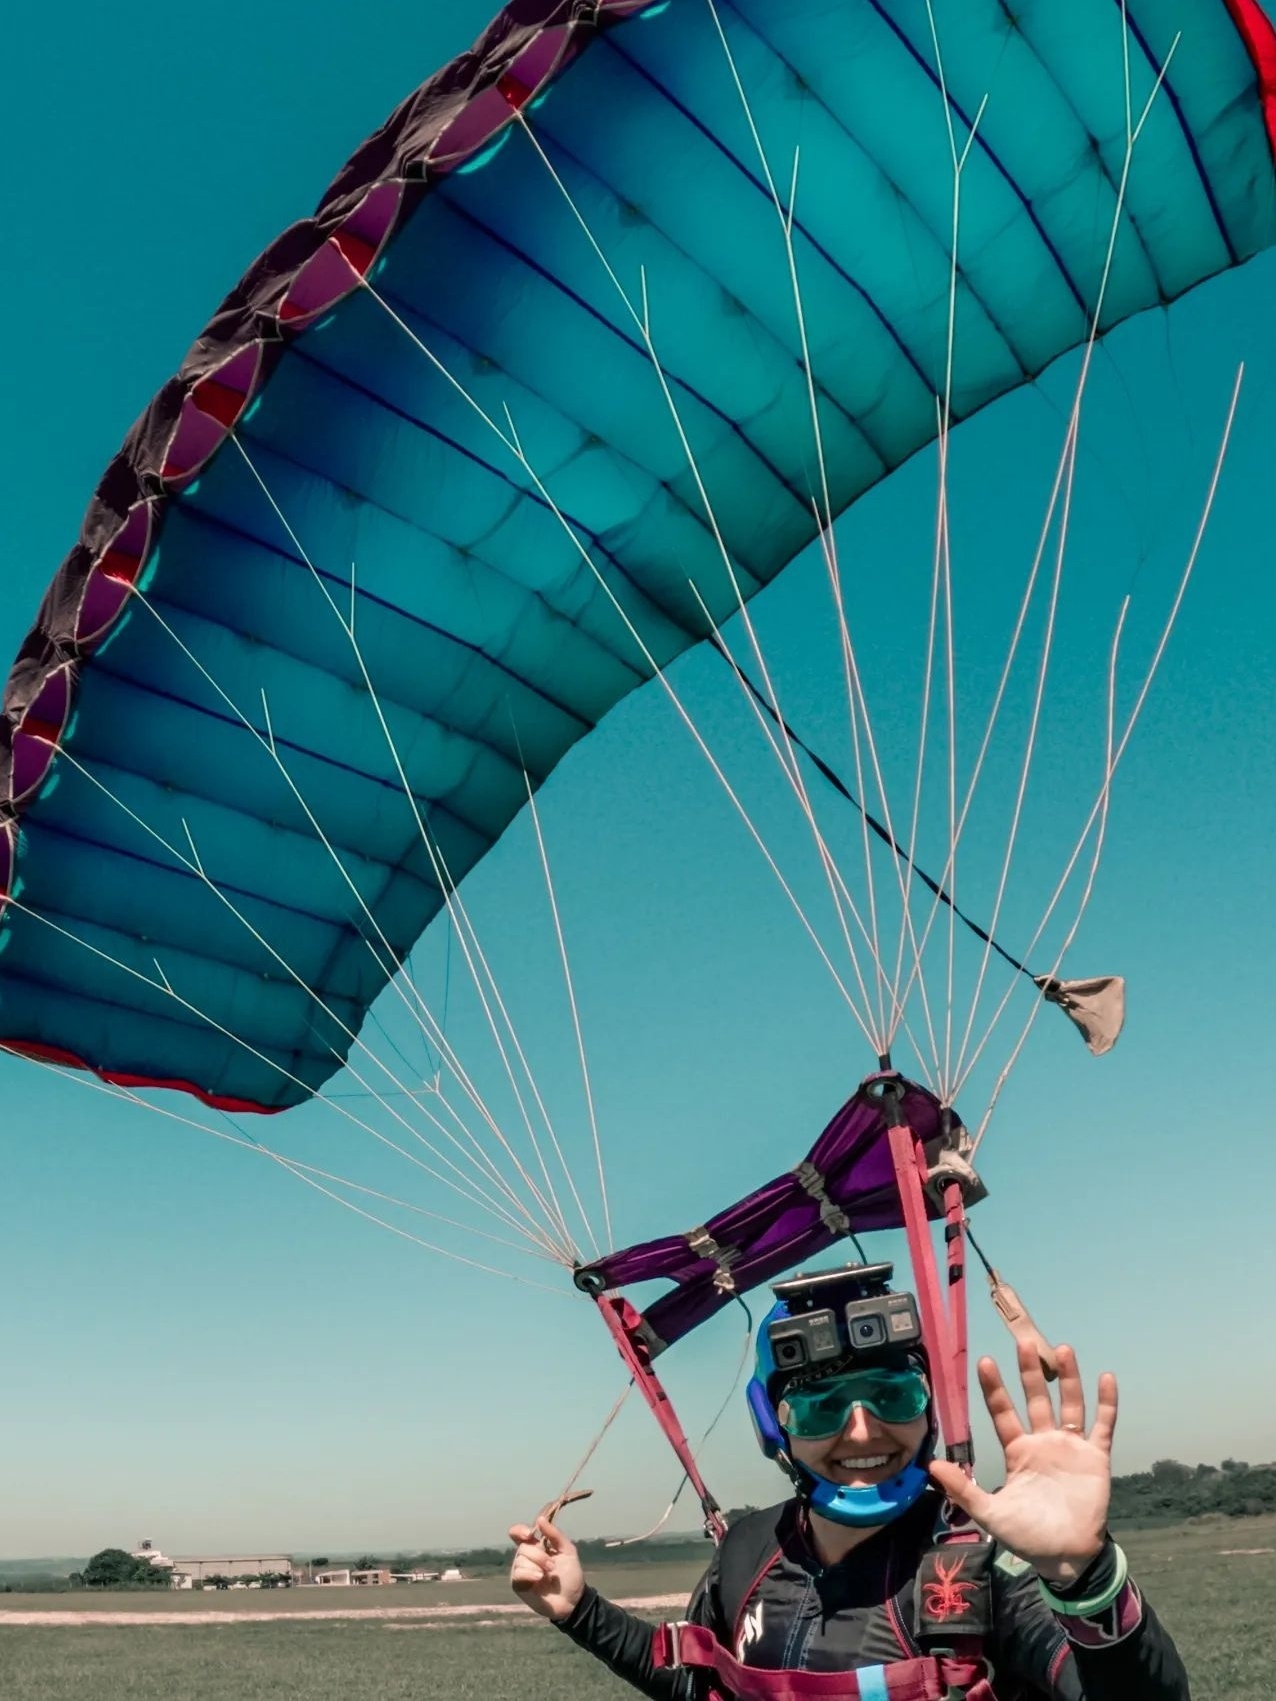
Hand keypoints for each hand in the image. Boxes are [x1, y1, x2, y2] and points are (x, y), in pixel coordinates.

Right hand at [508, 1515, 585, 1622]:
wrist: (572, 1600)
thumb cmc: (571, 1575)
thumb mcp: (568, 1551)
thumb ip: (555, 1534)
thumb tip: (540, 1519)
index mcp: (536, 1546)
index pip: (519, 1533)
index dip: (520, 1531)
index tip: (529, 1534)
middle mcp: (526, 1557)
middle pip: (523, 1547)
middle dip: (539, 1555)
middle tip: (552, 1566)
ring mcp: (521, 1571)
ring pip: (520, 1560)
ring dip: (536, 1565)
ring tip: (547, 1575)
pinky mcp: (519, 1585)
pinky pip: (517, 1575)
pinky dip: (529, 1574)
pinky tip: (539, 1578)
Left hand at [929, 1341, 1116, 1583]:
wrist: (1064, 1558)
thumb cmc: (1026, 1536)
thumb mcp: (990, 1513)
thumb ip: (963, 1489)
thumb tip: (931, 1465)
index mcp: (1017, 1451)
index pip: (1003, 1412)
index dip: (995, 1389)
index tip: (985, 1361)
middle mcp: (1043, 1442)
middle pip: (1035, 1399)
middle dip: (1029, 1372)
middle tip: (1023, 1340)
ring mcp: (1070, 1447)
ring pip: (1069, 1404)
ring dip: (1068, 1378)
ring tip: (1063, 1349)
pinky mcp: (1096, 1458)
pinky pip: (1102, 1425)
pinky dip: (1105, 1403)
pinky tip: (1105, 1377)